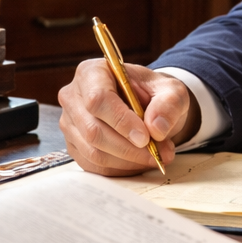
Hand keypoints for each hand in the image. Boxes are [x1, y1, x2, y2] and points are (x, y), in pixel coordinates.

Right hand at [58, 60, 199, 175]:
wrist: (148, 107)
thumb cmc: (154, 94)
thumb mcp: (171, 91)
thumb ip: (168, 105)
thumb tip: (156, 129)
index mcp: (92, 72)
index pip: (98, 99)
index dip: (121, 121)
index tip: (146, 137)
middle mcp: (73, 97)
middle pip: (93, 130)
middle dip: (129, 148)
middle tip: (159, 154)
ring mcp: (70, 124)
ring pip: (93, 152)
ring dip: (128, 161)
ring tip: (155, 157)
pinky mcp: (74, 146)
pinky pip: (94, 166)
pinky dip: (120, 169)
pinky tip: (139, 163)